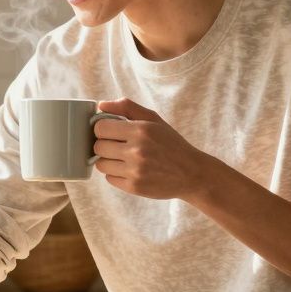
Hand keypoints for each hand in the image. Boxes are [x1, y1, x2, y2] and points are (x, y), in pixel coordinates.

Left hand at [92, 97, 214, 200]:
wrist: (191, 173)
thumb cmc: (171, 143)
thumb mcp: (153, 120)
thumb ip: (126, 107)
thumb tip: (100, 105)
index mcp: (141, 130)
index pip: (100, 128)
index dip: (103, 129)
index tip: (111, 131)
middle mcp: (136, 151)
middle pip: (98, 146)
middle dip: (105, 144)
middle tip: (118, 145)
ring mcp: (135, 171)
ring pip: (101, 164)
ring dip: (109, 160)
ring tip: (123, 158)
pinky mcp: (134, 187)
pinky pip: (109, 178)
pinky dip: (115, 174)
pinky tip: (129, 169)